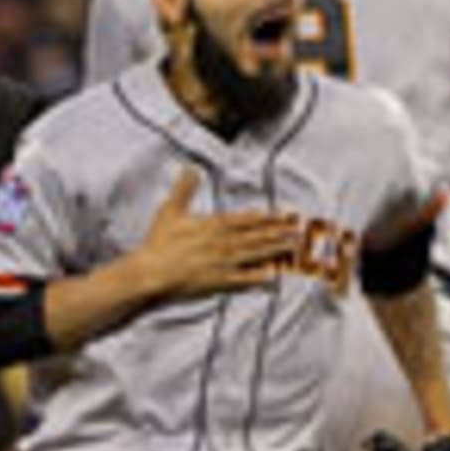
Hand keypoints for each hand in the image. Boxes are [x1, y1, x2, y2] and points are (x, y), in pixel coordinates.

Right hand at [135, 168, 300, 299]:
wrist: (149, 273)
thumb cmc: (158, 244)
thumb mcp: (170, 210)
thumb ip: (184, 188)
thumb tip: (190, 167)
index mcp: (213, 225)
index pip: (247, 219)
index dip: (268, 217)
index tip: (285, 215)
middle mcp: (223, 242)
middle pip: (257, 236)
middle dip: (280, 232)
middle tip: (299, 229)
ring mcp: (224, 263)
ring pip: (256, 254)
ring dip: (276, 250)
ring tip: (294, 247)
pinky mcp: (220, 283)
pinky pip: (246, 280)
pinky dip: (261, 278)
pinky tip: (276, 276)